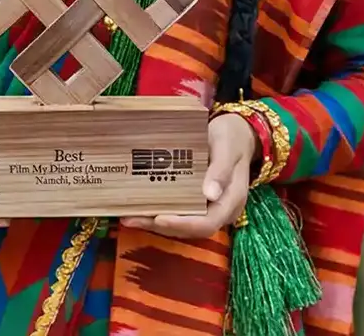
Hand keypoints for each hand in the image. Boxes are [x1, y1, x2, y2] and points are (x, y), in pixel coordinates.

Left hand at [120, 112, 255, 237]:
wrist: (235, 135)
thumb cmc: (230, 139)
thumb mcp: (226, 148)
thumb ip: (220, 170)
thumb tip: (210, 195)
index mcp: (231, 201)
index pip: (207, 223)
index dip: (182, 225)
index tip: (158, 219)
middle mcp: (218, 210)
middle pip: (190, 229)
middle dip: (160, 226)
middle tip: (131, 219)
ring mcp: (207, 207)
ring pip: (181, 224)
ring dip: (154, 223)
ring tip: (127, 217)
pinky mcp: (195, 200)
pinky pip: (177, 212)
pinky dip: (158, 212)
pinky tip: (137, 207)